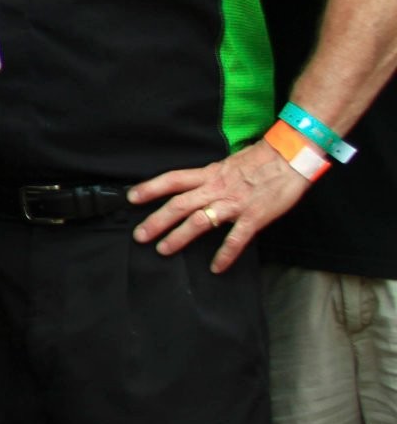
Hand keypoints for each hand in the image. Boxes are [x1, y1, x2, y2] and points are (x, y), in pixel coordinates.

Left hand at [129, 140, 309, 270]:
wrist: (291, 156)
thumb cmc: (261, 160)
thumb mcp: (227, 163)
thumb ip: (210, 177)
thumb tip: (193, 186)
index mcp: (209, 174)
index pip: (173, 180)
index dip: (150, 188)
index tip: (131, 197)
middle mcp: (216, 188)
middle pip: (179, 204)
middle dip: (156, 221)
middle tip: (139, 235)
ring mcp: (234, 204)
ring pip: (199, 221)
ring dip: (179, 237)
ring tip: (163, 250)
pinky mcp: (253, 217)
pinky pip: (236, 239)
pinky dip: (225, 254)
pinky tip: (216, 267)